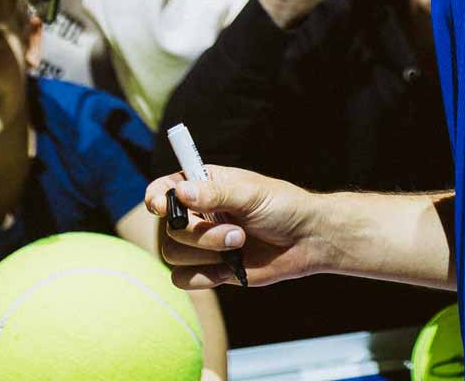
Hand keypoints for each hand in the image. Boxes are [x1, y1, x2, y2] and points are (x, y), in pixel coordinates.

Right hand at [143, 165, 331, 289]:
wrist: (307, 241)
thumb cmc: (283, 207)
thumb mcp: (251, 194)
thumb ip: (216, 194)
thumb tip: (180, 192)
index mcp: (204, 186)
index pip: (164, 188)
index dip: (156, 197)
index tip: (161, 206)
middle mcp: (197, 213)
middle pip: (169, 227)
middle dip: (201, 234)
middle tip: (237, 233)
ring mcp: (201, 242)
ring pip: (173, 253)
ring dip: (206, 253)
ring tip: (239, 245)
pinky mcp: (209, 269)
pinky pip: (183, 278)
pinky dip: (203, 276)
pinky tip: (229, 268)